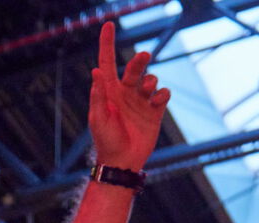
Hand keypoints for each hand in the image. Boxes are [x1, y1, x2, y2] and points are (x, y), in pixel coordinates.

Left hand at [90, 25, 170, 171]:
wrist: (123, 162)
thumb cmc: (106, 141)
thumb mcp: (98, 119)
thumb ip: (98, 96)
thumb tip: (96, 71)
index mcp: (109, 92)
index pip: (107, 62)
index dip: (107, 44)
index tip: (108, 25)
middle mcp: (125, 93)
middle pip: (134, 68)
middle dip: (139, 60)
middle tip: (143, 56)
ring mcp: (141, 101)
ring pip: (150, 79)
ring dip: (150, 80)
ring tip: (148, 91)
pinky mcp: (154, 110)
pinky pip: (162, 93)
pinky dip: (161, 93)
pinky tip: (157, 101)